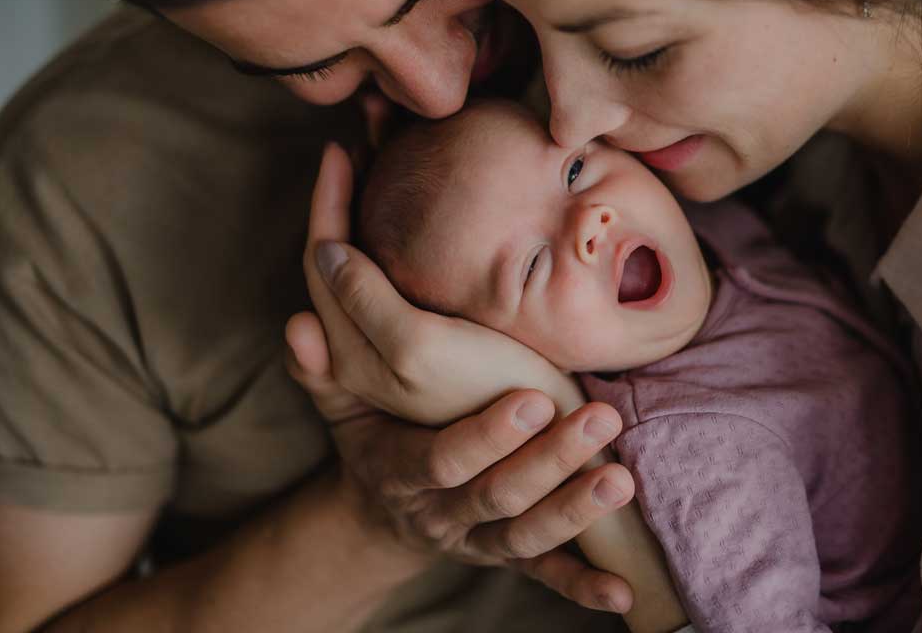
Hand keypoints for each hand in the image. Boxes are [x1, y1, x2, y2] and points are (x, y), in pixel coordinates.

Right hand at [287, 142, 637, 611]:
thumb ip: (320, 369)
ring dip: (575, 513)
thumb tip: (298, 325)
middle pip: (496, 497)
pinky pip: (546, 576)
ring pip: (526, 537)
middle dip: (548, 462)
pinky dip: (583, 587)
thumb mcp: (341, 406)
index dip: (485, 439)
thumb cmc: (372, 437)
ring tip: (621, 480)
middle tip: (598, 420)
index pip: (442, 461)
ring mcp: (477, 541)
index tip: (531, 401)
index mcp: (401, 472)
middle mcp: (442, 513)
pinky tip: (623, 595)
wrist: (379, 514)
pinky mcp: (508, 558)